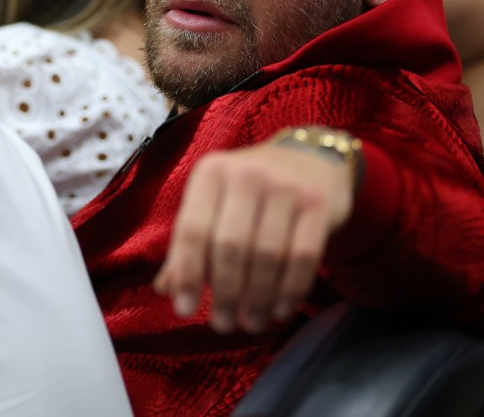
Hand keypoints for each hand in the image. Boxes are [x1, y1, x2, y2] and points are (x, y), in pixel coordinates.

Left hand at [153, 139, 354, 333]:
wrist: (311, 160)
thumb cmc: (251, 192)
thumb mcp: (215, 203)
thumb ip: (189, 244)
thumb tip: (165, 289)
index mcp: (211, 172)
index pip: (192, 229)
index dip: (186, 274)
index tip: (185, 311)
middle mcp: (246, 174)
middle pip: (230, 246)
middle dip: (226, 293)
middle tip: (224, 324)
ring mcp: (286, 186)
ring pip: (267, 255)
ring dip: (258, 299)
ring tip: (252, 323)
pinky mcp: (318, 203)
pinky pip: (303, 257)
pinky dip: (290, 290)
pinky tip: (280, 310)